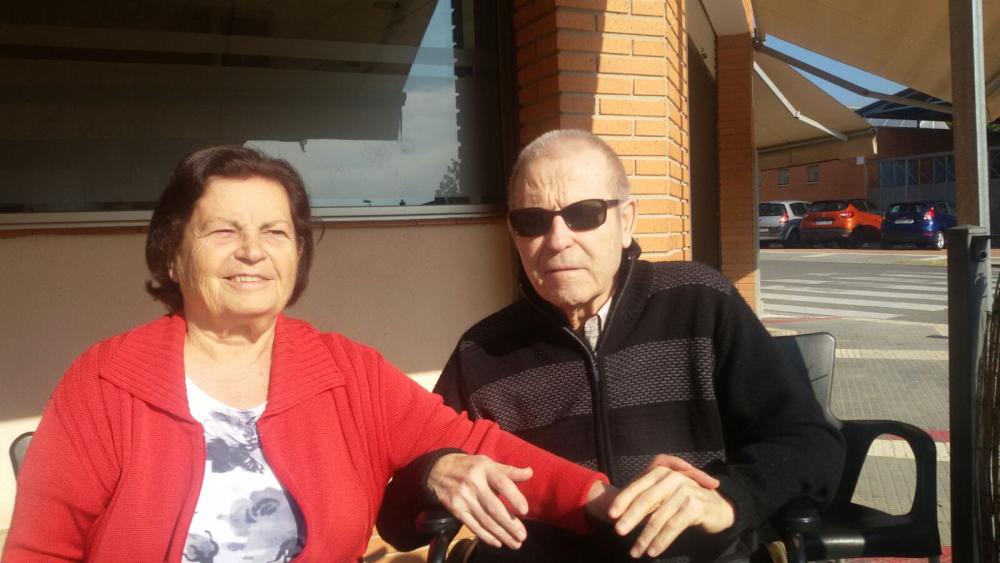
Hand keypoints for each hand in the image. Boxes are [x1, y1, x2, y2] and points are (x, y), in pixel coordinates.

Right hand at [426, 453, 532, 548]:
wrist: (439, 470)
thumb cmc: (470, 467)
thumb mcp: (488, 463)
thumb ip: (509, 471)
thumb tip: (530, 473)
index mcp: (484, 468)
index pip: (502, 483)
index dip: (514, 497)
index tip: (525, 510)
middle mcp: (474, 483)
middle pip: (494, 507)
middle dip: (510, 524)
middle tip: (522, 536)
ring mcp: (463, 498)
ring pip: (485, 520)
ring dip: (501, 534)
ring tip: (515, 543)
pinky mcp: (456, 509)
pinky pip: (473, 526)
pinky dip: (486, 536)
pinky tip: (497, 542)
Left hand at [608, 456, 733, 558]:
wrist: (717, 506)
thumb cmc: (685, 500)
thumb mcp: (664, 494)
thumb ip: (646, 498)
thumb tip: (621, 516)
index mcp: (661, 472)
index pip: (638, 487)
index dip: (623, 500)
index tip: (611, 515)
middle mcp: (672, 478)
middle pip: (646, 500)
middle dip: (630, 517)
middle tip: (618, 531)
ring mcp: (684, 491)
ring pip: (658, 517)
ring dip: (644, 537)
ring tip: (635, 551)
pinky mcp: (694, 506)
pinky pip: (672, 526)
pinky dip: (661, 540)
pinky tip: (653, 551)